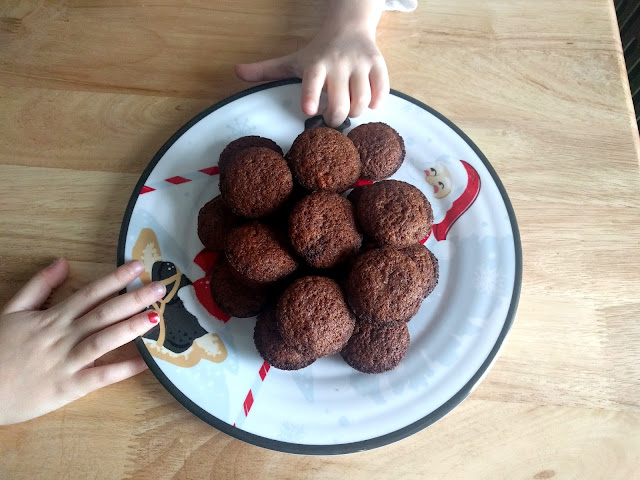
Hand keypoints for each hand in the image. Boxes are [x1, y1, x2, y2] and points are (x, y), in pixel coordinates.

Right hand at [0, 258, 165, 424]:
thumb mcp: (11, 311)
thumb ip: (38, 286)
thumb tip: (63, 262)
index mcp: (52, 318)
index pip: (89, 293)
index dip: (115, 279)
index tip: (137, 266)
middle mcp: (63, 336)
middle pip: (103, 313)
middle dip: (133, 298)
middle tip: (160, 288)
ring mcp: (66, 362)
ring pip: (104, 341)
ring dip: (131, 328)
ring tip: (156, 316)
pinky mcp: (68, 387)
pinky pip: (101, 377)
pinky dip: (124, 369)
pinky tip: (147, 362)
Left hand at [235, 0, 387, 126]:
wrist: (348, 26)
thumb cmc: (317, 51)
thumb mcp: (292, 60)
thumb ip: (266, 70)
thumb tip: (236, 72)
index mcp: (316, 63)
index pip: (312, 80)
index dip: (311, 95)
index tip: (308, 110)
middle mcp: (339, 63)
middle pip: (341, 101)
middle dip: (336, 117)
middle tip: (332, 119)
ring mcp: (360, 64)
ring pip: (363, 100)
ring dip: (356, 112)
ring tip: (349, 109)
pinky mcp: (378, 65)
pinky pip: (382, 91)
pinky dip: (377, 103)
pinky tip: (369, 103)